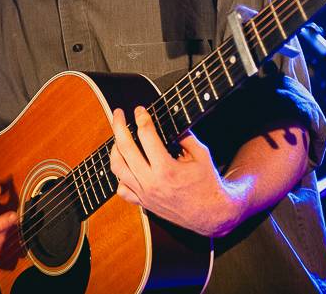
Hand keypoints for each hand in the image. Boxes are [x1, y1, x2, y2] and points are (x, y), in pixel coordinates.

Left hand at [109, 106, 247, 237]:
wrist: (211, 214)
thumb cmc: (207, 183)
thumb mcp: (201, 155)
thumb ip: (185, 137)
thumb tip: (170, 122)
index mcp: (167, 169)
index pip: (146, 136)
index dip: (141, 118)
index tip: (140, 110)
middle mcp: (152, 182)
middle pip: (125, 148)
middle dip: (119, 126)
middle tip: (118, 113)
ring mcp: (145, 194)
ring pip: (118, 168)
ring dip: (114, 149)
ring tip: (118, 137)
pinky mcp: (143, 203)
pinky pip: (122, 189)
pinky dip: (120, 176)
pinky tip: (125, 165)